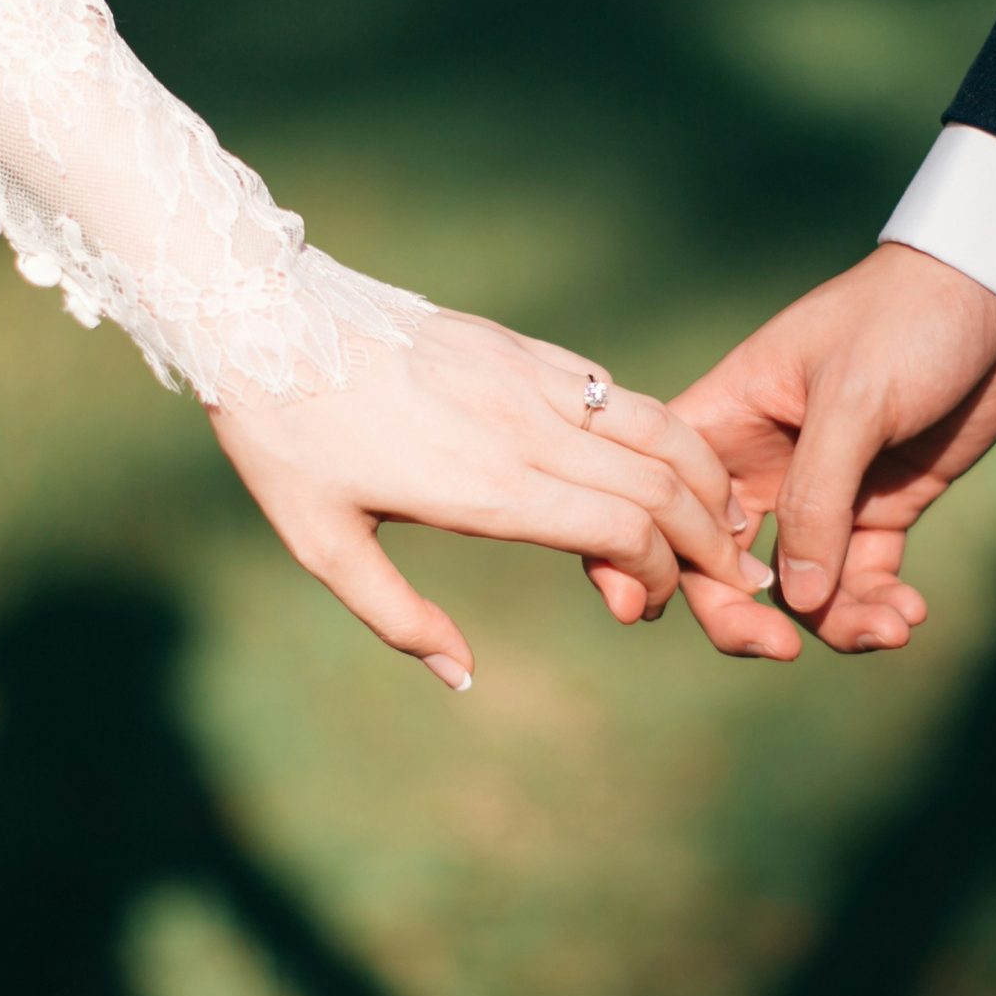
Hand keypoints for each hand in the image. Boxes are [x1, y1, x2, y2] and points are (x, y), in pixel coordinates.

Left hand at [210, 308, 774, 689]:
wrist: (264, 317)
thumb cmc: (286, 441)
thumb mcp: (322, 546)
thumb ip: (398, 618)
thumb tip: (462, 677)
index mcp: (486, 486)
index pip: (622, 529)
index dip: (658, 574)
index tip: (642, 606)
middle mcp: (524, 428)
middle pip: (661, 483)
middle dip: (710, 539)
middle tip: (731, 578)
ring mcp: (528, 378)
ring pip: (656, 425)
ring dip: (705, 477)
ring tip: (727, 519)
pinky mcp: (520, 347)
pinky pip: (613, 389)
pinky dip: (660, 429)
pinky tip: (667, 460)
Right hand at [598, 244, 995, 657]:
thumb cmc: (907, 319)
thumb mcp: (854, 399)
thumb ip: (816, 499)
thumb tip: (794, 601)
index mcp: (724, 420)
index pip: (662, 499)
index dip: (646, 556)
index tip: (653, 611)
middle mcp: (759, 465)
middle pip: (719, 564)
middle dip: (744, 616)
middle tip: (783, 650)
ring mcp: (821, 492)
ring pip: (799, 587)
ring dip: (834, 621)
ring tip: (890, 628)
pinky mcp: (880, 508)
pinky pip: (861, 580)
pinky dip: (878, 606)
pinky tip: (910, 615)